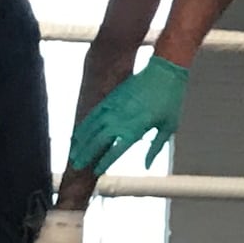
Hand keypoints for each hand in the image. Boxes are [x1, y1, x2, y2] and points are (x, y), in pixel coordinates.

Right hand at [68, 55, 189, 174]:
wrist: (165, 71)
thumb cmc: (170, 100)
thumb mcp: (169, 126)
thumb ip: (155, 148)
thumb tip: (147, 166)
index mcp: (136, 128)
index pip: (116, 150)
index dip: (104, 162)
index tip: (96, 171)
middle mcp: (121, 119)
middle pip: (98, 140)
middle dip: (86, 154)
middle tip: (77, 165)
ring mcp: (114, 107)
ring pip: (92, 127)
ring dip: (81, 141)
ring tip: (73, 153)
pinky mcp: (111, 97)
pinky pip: (94, 113)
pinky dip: (85, 125)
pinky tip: (78, 134)